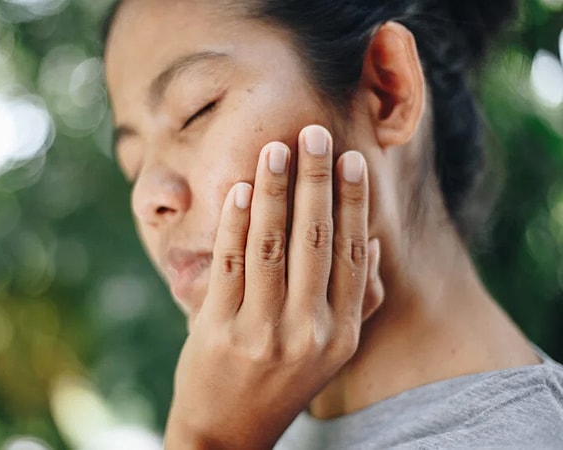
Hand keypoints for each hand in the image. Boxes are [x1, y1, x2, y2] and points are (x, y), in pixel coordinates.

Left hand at [164, 125, 382, 449]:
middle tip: (315, 134)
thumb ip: (354, 299)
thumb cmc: (283, 378)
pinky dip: (235, 223)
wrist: (230, 430)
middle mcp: (308, 332)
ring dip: (275, 191)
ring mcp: (262, 333)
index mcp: (341, 333)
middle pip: (314, 240)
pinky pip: (230, 265)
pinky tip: (241, 189)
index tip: (351, 160)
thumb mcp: (330, 349)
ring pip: (271, 245)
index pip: (349, 253)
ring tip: (276, 148)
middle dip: (315, 181)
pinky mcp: (219, 332)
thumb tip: (367, 240)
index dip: (351, 202)